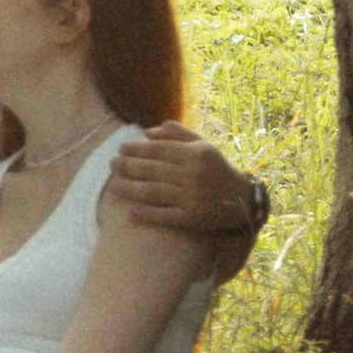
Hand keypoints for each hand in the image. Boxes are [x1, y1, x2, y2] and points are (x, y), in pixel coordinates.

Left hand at [103, 121, 256, 242]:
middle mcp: (194, 175)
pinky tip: (130, 211)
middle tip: (111, 164)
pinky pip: (165, 215)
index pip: (160, 150)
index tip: (121, 149)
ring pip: (155, 193)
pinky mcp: (193, 219)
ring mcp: (193, 198)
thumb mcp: (202, 145)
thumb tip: (147, 133)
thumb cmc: (216, 168)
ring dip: (131, 189)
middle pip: (154, 171)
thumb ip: (176, 134)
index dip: (138, 150)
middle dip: (129, 167)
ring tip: (113, 186)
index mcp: (195, 154)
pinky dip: (147, 214)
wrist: (242, 200)